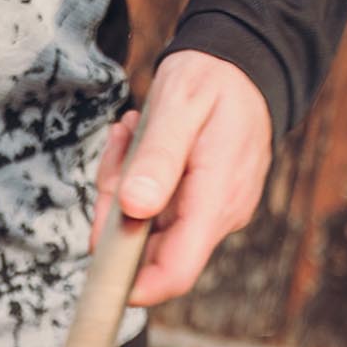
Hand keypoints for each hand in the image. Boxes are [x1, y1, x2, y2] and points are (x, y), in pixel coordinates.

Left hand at [91, 50, 272, 305]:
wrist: (247, 61)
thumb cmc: (215, 78)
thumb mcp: (179, 104)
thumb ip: (157, 157)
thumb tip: (134, 208)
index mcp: (217, 200)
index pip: (174, 274)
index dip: (133, 286)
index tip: (100, 261)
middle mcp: (220, 217)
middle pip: (151, 253)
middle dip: (117, 213)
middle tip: (119, 153)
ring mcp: (213, 213)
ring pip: (148, 229)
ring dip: (125, 188)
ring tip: (132, 136)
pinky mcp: (204, 205)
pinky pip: (158, 210)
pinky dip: (140, 182)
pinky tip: (142, 145)